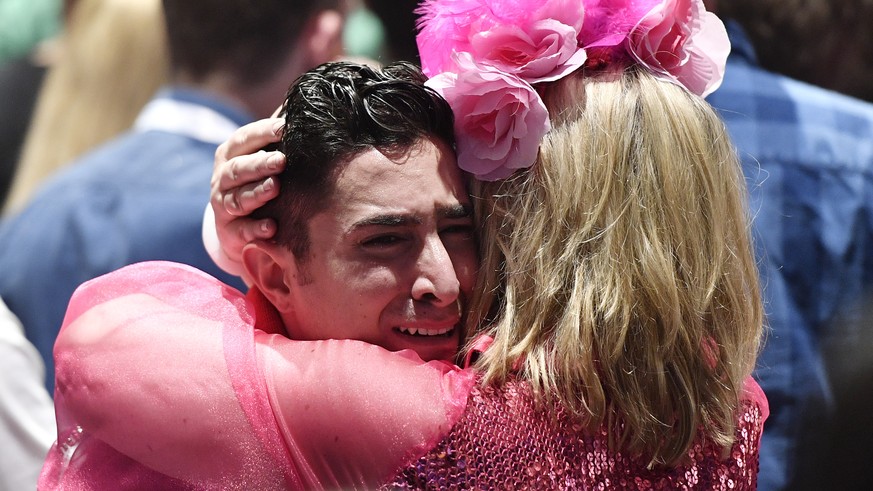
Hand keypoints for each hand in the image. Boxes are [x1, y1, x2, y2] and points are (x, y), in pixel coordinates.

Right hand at [203, 118, 284, 280]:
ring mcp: (223, 206)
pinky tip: (271, 227)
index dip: (263, 132)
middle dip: (259, 164)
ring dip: (256, 193)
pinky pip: (241, 231)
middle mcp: (222, 179)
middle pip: (237, 169)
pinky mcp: (230, 232)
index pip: (244, 139)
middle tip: (282, 161)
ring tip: (275, 188)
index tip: (286, 126)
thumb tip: (296, 104)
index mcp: (230, 155)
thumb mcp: (261, 156)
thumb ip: (275, 134)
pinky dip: (255, 229)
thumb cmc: (256, 180)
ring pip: (238, 198)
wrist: (237, 225)